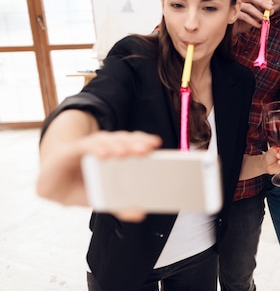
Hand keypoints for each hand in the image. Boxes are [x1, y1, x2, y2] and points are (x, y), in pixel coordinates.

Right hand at [37, 128, 161, 206]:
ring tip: (124, 152)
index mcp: (112, 154)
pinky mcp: (70, 151)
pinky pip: (84, 147)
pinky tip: (102, 155)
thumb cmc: (78, 188)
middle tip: (146, 149)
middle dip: (134, 143)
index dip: (142, 140)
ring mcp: (86, 147)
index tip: (156, 144)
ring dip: (115, 145)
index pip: (130, 142)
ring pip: (104, 140)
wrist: (49, 185)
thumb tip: (140, 214)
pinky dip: (94, 149)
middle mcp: (102, 147)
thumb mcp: (100, 197)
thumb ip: (118, 204)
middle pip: (121, 140)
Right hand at [232, 0, 273, 33]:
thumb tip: (272, 10)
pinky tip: (258, 25)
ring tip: (264, 19)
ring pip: (248, 7)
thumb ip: (260, 13)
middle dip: (262, 2)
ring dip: (258, 13)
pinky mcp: (231, 14)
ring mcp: (233, 5)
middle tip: (270, 8)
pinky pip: (244, 16)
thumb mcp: (252, 17)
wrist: (229, 31)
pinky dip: (253, 21)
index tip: (271, 4)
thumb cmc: (240, 23)